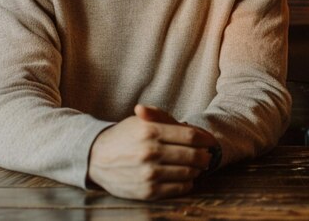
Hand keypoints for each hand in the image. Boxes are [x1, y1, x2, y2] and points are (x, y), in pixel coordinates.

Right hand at [87, 104, 216, 199]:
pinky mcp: (146, 191)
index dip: (206, 139)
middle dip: (205, 156)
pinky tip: (188, 179)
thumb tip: (189, 127)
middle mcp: (150, 152)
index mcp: (151, 130)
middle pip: (192, 155)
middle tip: (208, 156)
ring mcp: (148, 173)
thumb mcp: (140, 119)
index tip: (211, 141)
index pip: (190, 136)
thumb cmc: (124, 135)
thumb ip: (163, 117)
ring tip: (198, 167)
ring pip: (187, 173)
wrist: (96, 158)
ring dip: (197, 170)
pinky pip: (176, 189)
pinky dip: (187, 184)